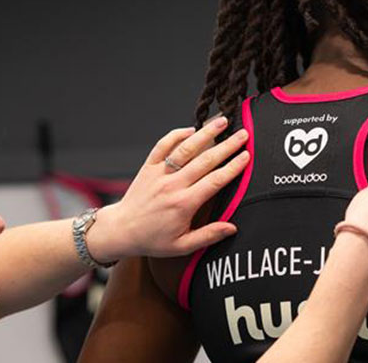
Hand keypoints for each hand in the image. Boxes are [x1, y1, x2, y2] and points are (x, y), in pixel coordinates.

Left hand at [86, 116, 249, 261]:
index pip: (215, 181)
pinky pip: (162, 146)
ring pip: (186, 148)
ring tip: (221, 121)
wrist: (120, 231)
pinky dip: (176, 135)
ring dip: (205, 133)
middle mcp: (172, 185)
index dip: (233, 167)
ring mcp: (159, 174)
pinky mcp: (148, 167)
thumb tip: (232, 228)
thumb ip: (208, 235)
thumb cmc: (152, 240)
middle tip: (243, 134)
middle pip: (205, 160)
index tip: (247, 156)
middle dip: (227, 146)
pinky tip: (191, 129)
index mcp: (184, 204)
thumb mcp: (182, 246)